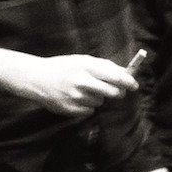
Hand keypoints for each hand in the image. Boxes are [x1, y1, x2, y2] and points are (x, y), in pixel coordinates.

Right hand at [23, 55, 137, 116]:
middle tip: (117, 92)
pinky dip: (87, 106)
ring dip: (98, 98)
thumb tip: (125, 73)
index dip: (128, 81)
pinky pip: (90, 110)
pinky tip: (75, 98)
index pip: (114, 76)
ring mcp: (76, 97)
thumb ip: (103, 66)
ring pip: (100, 102)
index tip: (135, 85)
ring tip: (83, 90)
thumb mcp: (81, 60)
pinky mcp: (71, 109)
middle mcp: (82, 81)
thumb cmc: (63, 67)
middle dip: (118, 93)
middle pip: (112, 92)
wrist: (37, 79)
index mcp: (86, 66)